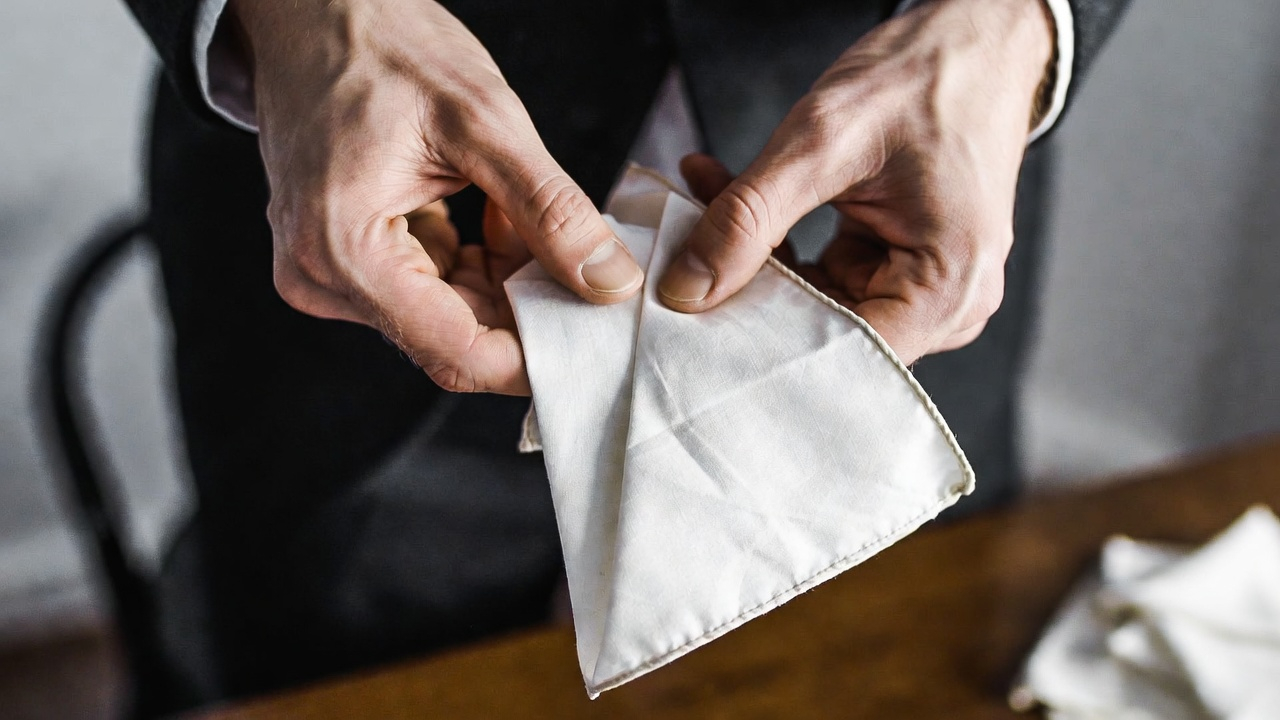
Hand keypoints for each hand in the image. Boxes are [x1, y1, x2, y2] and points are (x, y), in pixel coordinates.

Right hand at [229, 0, 643, 393]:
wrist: (313, 8)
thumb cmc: (380, 44)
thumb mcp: (484, 120)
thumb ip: (550, 210)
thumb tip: (608, 281)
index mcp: (344, 251)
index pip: (457, 353)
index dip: (536, 358)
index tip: (595, 338)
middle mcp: (324, 277)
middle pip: (455, 337)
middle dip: (529, 311)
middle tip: (591, 274)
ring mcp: (331, 271)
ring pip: (450, 313)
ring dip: (506, 279)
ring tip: (529, 217)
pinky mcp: (347, 257)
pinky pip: (431, 286)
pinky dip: (479, 260)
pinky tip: (496, 214)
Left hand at [658, 0, 1053, 363]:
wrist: (971, 39)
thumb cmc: (928, 78)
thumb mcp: (822, 142)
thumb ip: (749, 218)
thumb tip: (688, 287)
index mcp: (950, 288)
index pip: (842, 357)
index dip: (767, 344)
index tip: (702, 318)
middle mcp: (946, 304)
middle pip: (825, 334)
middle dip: (751, 290)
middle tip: (687, 248)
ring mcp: (922, 288)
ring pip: (814, 304)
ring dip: (755, 258)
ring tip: (707, 198)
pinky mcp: (896, 268)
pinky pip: (823, 276)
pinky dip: (776, 240)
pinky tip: (732, 197)